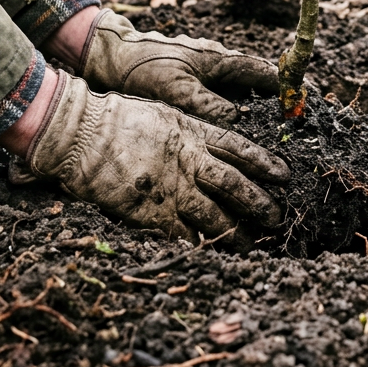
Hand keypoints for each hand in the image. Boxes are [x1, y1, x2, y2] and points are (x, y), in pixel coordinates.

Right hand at [23, 73, 288, 239]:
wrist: (83, 133)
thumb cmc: (118, 118)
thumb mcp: (164, 113)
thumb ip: (190, 130)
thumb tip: (210, 145)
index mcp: (193, 132)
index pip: (239, 148)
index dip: (263, 162)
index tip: (284, 174)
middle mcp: (189, 160)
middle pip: (234, 184)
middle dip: (258, 202)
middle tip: (275, 217)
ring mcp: (172, 187)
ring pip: (214, 214)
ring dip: (235, 232)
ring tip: (250, 245)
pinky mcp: (152, 210)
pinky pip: (182, 233)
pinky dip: (199, 244)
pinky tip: (211, 253)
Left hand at [78, 9, 277, 123]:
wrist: (111, 56)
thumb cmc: (143, 68)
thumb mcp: (177, 90)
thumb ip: (209, 105)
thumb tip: (239, 120)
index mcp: (220, 60)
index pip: (264, 72)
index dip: (286, 86)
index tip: (304, 102)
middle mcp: (217, 64)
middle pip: (256, 83)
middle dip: (274, 102)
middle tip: (290, 127)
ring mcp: (205, 72)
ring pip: (239, 92)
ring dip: (253, 109)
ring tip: (267, 137)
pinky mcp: (192, 82)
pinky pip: (221, 97)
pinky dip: (232, 111)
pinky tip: (231, 133)